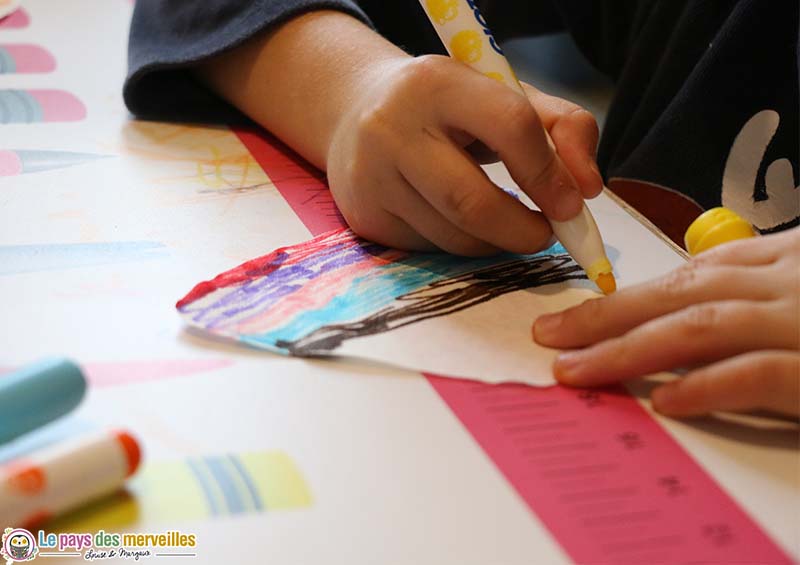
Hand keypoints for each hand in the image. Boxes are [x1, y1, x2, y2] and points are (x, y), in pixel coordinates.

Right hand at [326, 54, 601, 255]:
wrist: (356, 112)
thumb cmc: (445, 107)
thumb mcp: (502, 96)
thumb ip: (560, 128)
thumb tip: (588, 188)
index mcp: (438, 83)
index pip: (511, 126)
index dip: (549, 174)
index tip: (571, 205)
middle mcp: (393, 128)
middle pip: (472, 202)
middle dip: (522, 231)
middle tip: (545, 235)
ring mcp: (371, 176)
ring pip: (452, 236)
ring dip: (494, 243)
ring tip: (506, 226)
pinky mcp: (364, 215)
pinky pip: (429, 248)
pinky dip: (458, 245)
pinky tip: (457, 221)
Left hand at [533, 228, 799, 417]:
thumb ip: (752, 291)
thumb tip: (688, 305)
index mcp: (778, 263)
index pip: (686, 275)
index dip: (623, 297)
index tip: (574, 317)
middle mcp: (783, 284)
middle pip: (678, 294)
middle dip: (604, 317)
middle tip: (548, 336)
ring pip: (701, 326)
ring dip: (629, 348)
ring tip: (575, 369)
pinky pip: (759, 374)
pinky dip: (708, 385)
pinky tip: (664, 401)